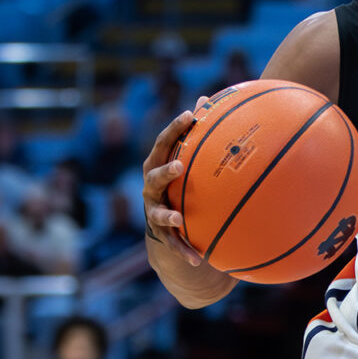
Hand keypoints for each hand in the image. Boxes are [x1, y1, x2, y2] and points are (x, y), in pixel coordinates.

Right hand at [140, 105, 233, 306]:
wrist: (164, 225)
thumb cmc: (179, 182)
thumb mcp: (183, 158)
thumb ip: (193, 134)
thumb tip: (206, 98)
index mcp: (157, 165)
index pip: (163, 143)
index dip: (174, 128)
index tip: (189, 115)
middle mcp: (151, 187)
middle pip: (153, 177)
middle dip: (165, 171)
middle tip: (179, 166)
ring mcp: (154, 211)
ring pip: (157, 213)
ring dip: (167, 215)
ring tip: (178, 218)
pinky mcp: (161, 234)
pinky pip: (173, 243)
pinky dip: (184, 250)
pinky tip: (198, 260)